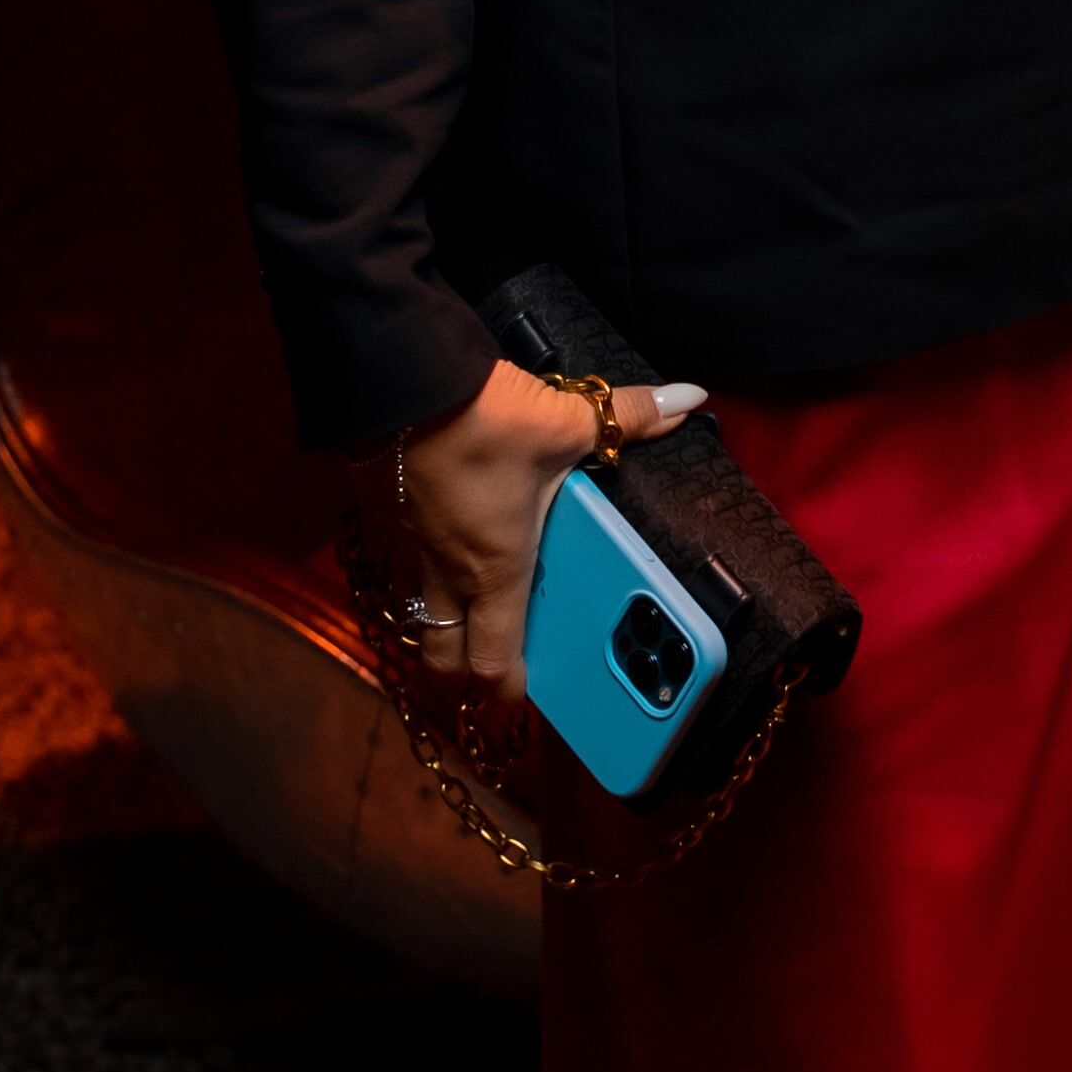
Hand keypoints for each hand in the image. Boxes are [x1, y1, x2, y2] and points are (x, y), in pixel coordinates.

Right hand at [371, 361, 706, 704]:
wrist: (405, 380)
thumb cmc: (487, 418)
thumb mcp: (567, 421)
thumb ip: (631, 417)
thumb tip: (686, 402)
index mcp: (496, 568)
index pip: (492, 660)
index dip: (510, 686)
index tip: (530, 690)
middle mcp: (448, 570)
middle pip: (443, 655)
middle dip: (468, 667)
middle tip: (501, 655)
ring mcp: (410, 547)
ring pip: (418, 613)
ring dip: (443, 621)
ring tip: (476, 605)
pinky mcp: (385, 516)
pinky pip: (402, 567)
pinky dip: (423, 572)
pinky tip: (447, 542)